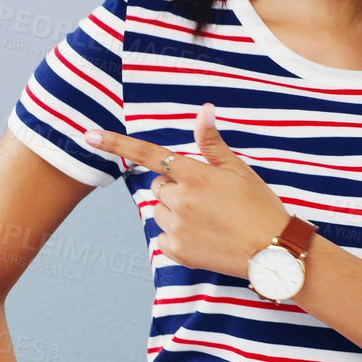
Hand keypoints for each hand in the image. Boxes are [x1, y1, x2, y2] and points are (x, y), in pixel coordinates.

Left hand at [87, 103, 289, 279]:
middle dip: (174, 188)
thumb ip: (212, 142)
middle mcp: (181, 199)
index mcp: (195, 175)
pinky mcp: (177, 251)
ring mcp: (177, 227)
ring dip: (174, 212)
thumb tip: (203, 110)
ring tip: (207, 219)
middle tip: (206, 199)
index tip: (87, 135)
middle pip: (158, 186)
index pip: (148, 154)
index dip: (115, 144)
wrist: (273, 252)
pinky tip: (202, 237)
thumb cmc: (259, 206)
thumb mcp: (239, 169)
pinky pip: (162, 237)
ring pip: (158, 211)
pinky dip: (176, 236)